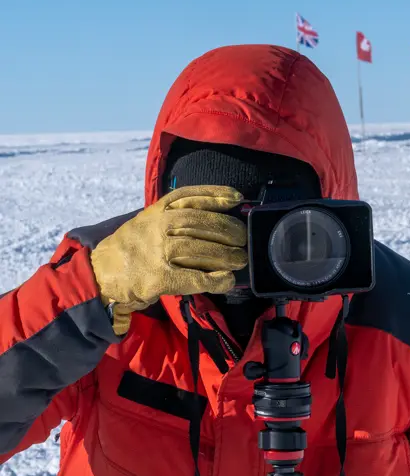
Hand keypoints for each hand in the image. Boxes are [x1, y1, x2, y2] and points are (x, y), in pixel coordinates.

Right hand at [90, 185, 247, 333]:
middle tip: (243, 239)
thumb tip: (217, 217)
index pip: (190, 196)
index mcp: (156, 210)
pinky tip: (226, 280)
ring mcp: (157, 252)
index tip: (237, 198)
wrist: (100, 273)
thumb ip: (174, 216)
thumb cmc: (132, 246)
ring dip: (226, 255)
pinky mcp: (157, 278)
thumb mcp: (148, 221)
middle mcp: (157, 226)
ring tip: (240, 259)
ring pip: (200, 249)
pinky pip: (193, 278)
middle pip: (200, 222)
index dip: (216, 195)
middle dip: (227, 229)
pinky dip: (214, 280)